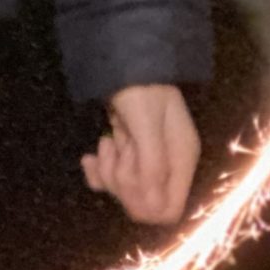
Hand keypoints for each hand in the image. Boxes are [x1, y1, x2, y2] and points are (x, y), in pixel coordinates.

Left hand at [81, 83, 200, 226]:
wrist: (126, 59)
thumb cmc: (140, 88)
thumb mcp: (146, 125)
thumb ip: (152, 165)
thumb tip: (153, 206)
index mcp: (181, 160)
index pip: (169, 210)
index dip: (145, 204)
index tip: (130, 179)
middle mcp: (167, 164)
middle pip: (143, 203)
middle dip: (123, 182)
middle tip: (119, 150)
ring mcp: (147, 159)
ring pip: (124, 191)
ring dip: (109, 171)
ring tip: (107, 141)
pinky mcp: (127, 153)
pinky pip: (110, 180)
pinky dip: (97, 172)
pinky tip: (88, 158)